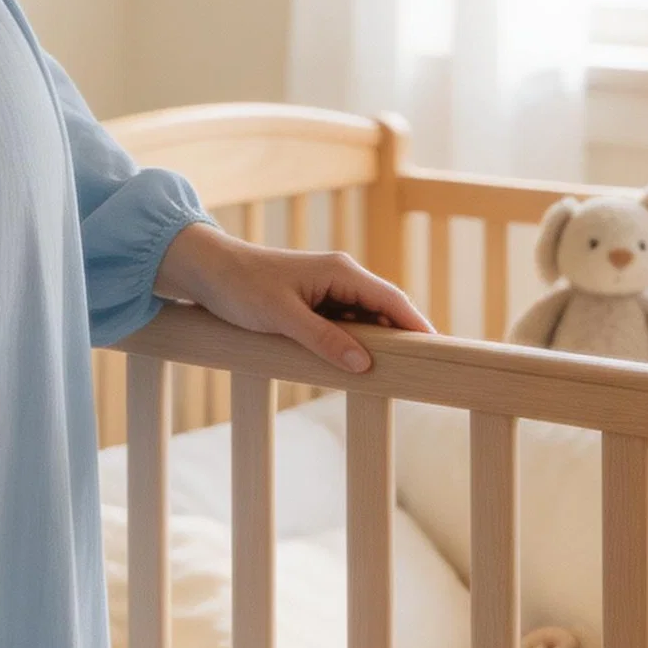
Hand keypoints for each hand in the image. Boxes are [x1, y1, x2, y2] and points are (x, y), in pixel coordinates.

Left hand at [151, 223, 433, 374]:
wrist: (207, 271)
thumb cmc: (242, 287)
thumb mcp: (282, 318)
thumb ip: (323, 340)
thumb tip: (365, 364)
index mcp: (340, 271)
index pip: (392, 299)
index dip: (418, 325)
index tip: (440, 351)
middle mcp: (341, 276)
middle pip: (385, 309)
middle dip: (404, 338)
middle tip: (425, 372)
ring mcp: (328, 289)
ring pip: (366, 319)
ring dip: (378, 344)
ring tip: (397, 376)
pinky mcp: (315, 302)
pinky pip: (346, 324)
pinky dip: (355, 343)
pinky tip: (358, 366)